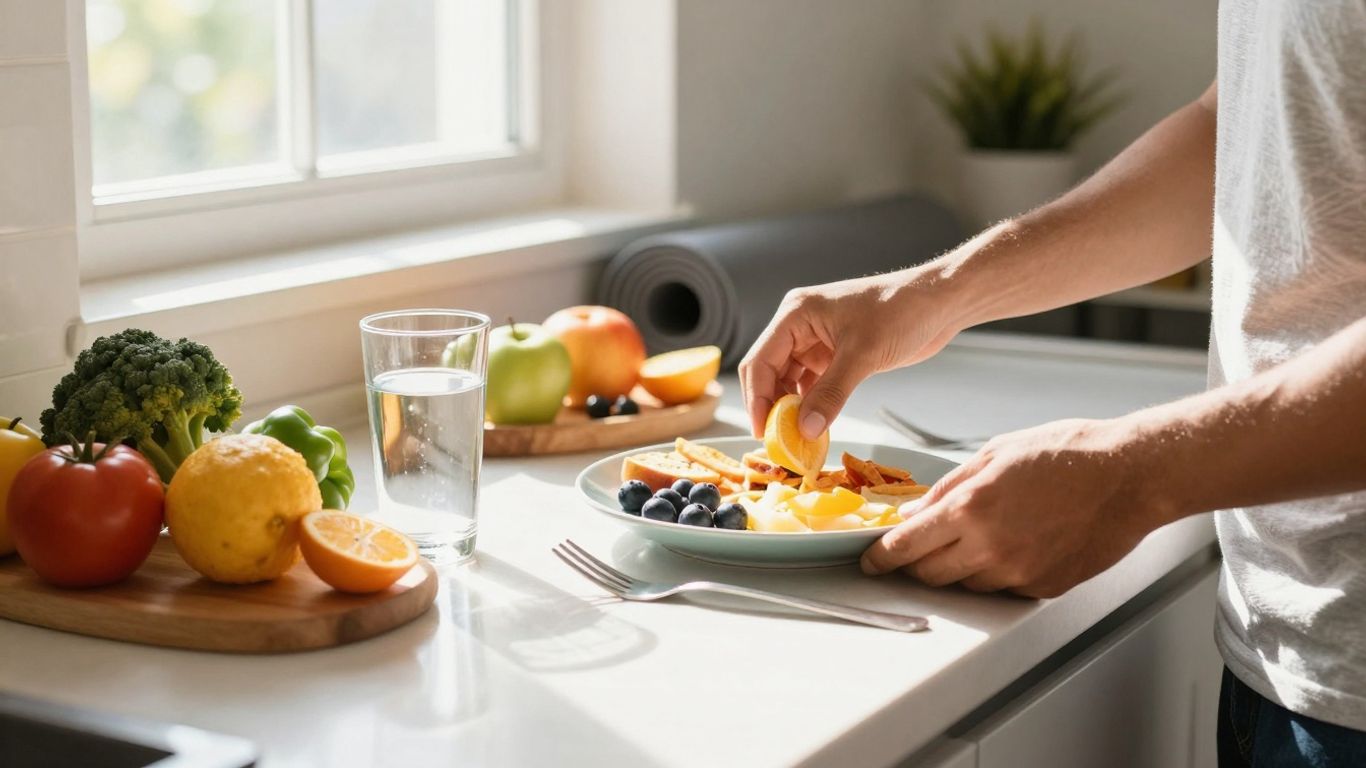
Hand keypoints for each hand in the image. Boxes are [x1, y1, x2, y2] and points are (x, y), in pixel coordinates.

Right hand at [738, 270, 962, 438]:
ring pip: (789, 381)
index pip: (761, 361)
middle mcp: (799, 326)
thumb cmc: (901, 311)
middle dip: (772, 407)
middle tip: (779, 443)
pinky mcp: (834, 355)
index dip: (758, 399)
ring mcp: (816, 341)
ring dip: (792, 409)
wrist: (939, 303)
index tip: (763, 432)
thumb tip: (805, 430)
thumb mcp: (863, 355)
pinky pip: (812, 384)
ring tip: (797, 440)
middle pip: (770, 373)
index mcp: (796, 314)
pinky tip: (815, 426)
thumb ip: (831, 393)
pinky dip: (811, 406)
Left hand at [859, 418, 1167, 597]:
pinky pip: (1002, 588)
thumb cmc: (1067, 453)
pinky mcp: (1043, 586)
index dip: (882, 558)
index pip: (906, 546)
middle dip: (916, 563)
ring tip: (979, 534)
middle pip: (929, 574)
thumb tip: (916, 513)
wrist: (1128, 476)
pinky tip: (1014, 542)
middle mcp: (990, 547)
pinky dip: (996, 571)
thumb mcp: (994, 454)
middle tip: (917, 548)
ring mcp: (1018, 572)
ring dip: (958, 566)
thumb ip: (949, 487)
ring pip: (966, 584)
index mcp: (971, 508)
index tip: (871, 561)